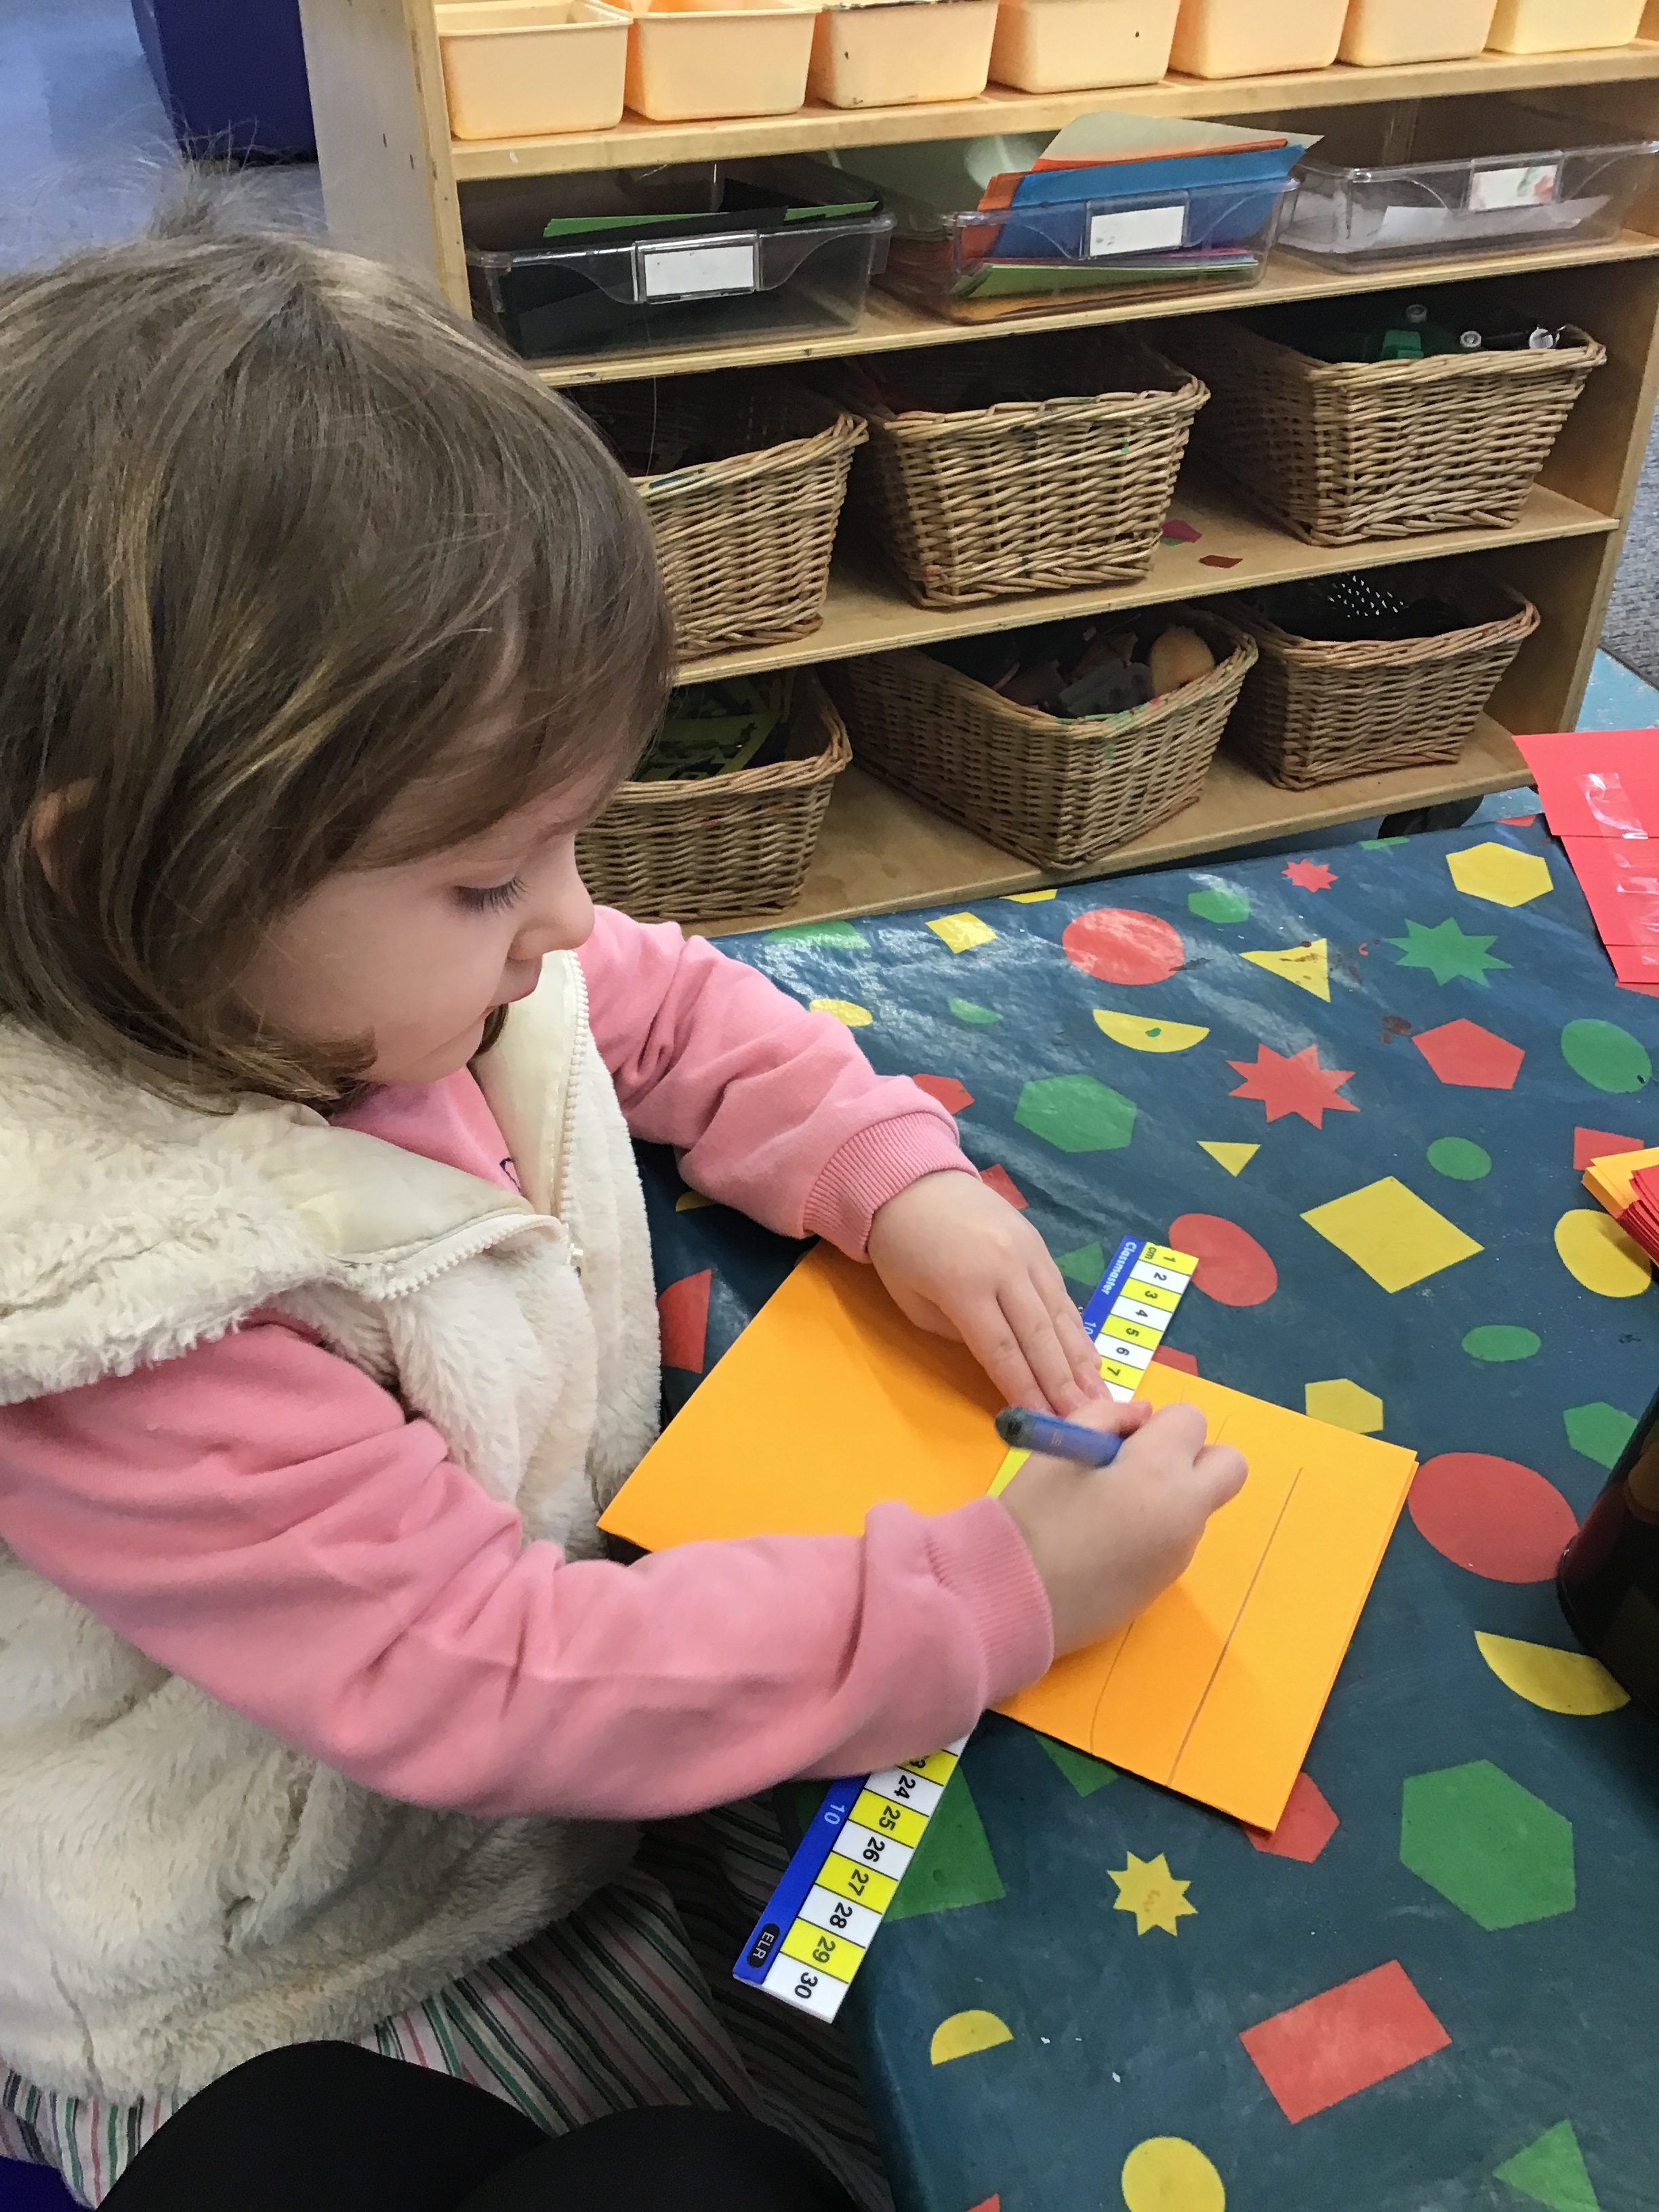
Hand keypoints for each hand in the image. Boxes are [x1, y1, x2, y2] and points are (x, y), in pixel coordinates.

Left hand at [866, 1171, 1103, 1414]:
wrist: (912, 1180)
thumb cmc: (901, 1246)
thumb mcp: (911, 1299)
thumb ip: (954, 1332)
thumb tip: (998, 1357)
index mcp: (965, 1286)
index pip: (1002, 1350)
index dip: (1025, 1390)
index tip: (1045, 1423)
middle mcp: (1005, 1269)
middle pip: (1039, 1337)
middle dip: (1063, 1385)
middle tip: (1085, 1421)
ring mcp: (1028, 1254)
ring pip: (1060, 1316)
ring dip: (1081, 1362)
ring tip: (1100, 1398)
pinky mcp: (1039, 1244)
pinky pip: (1062, 1295)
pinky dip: (1078, 1330)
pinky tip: (1090, 1358)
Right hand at [997, 1395, 1246, 1654]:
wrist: (1017, 1600)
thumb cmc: (1033, 1515)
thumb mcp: (1061, 1446)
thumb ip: (1107, 1416)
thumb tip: (1143, 1417)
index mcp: (1159, 1471)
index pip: (1192, 1420)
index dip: (1157, 1425)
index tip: (1118, 1443)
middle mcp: (1185, 1511)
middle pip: (1229, 1466)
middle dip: (1193, 1456)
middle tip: (1140, 1468)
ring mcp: (1180, 1553)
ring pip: (1197, 1505)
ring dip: (1168, 1496)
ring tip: (1104, 1512)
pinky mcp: (1165, 1585)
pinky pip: (1174, 1540)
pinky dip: (1153, 1531)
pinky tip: (1102, 1545)